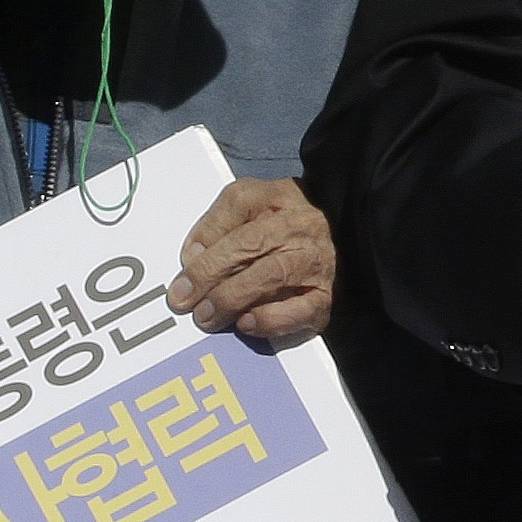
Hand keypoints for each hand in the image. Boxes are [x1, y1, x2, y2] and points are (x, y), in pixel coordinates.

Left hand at [170, 179, 335, 348]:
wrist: (340, 240)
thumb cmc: (281, 227)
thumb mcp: (250, 206)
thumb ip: (216, 224)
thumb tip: (193, 256)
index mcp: (281, 199)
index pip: (241, 204)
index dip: (208, 235)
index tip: (181, 268)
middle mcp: (303, 227)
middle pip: (253, 243)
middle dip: (211, 274)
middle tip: (183, 300)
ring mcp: (316, 263)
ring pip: (272, 276)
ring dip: (231, 298)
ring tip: (207, 316)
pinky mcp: (323, 298)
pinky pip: (300, 311)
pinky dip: (270, 319)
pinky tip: (246, 323)